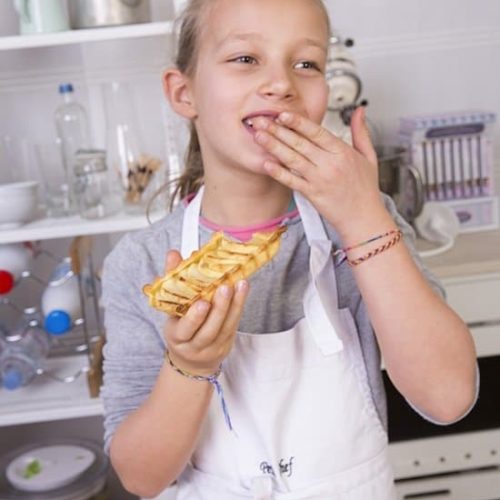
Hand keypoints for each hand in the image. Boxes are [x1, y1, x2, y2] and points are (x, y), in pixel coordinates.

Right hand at [162, 250, 248, 375]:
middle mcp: (195, 346)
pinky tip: (243, 291)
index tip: (202, 302)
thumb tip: (174, 254)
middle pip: (209, 330)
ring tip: (240, 284)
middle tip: (225, 287)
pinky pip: (234, 325)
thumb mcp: (170, 308)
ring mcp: (213, 347)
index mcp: (177, 337)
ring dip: (235, 304)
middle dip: (219, 308)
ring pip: (226, 327)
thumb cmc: (180, 327)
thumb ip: (172, 280)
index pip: (185, 329)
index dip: (194, 318)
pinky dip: (240, 307)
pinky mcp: (227, 343)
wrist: (191, 359)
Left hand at [253, 107, 391, 239]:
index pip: (316, 132)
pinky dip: (279, 173)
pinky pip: (292, 181)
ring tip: (259, 136)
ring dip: (273, 146)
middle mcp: (330, 164)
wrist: (364, 219)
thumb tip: (360, 110)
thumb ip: (361, 132)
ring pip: (293, 159)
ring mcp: (320, 180)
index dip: (298, 122)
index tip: (283, 114)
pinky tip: (266, 164)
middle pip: (300, 143)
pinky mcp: (312, 195)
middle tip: (261, 119)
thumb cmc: (365, 189)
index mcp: (342, 152)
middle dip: (278, 130)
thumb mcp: (369, 156)